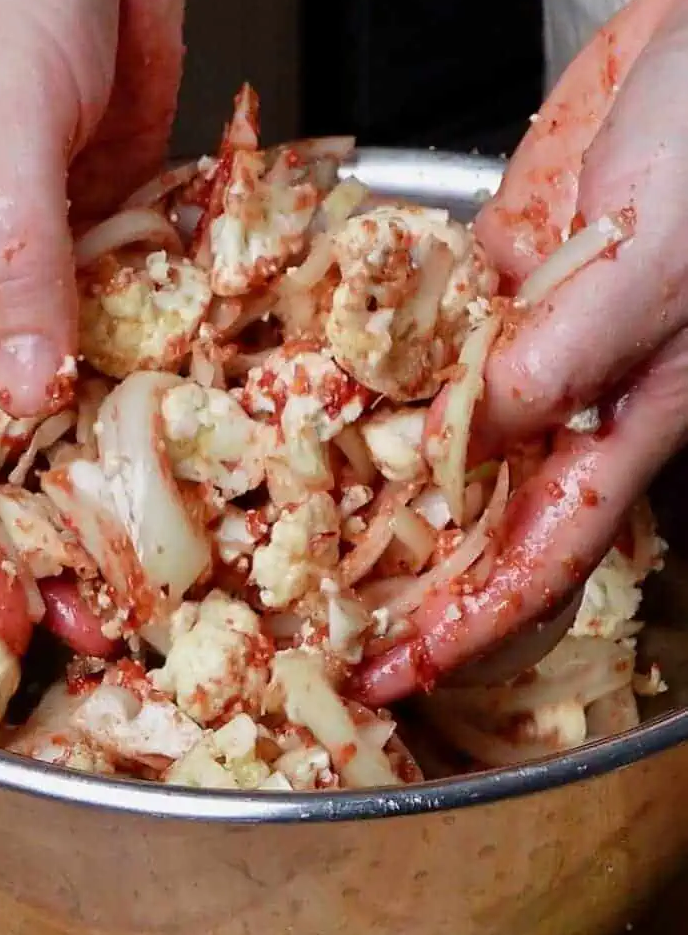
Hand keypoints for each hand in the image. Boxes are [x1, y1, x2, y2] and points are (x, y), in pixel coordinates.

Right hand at [0, 0, 197, 655]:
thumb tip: (26, 398)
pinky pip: (129, 348)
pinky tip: (191, 456)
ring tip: (152, 563)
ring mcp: (42, 285)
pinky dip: (152, 402)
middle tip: (87, 615)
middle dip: (30, 532)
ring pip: (61, 409)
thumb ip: (11, 267)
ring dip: (100, 486)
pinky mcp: (111, 264)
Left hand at [357, 0, 687, 704]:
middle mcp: (565, 388)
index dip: (469, 622)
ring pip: (430, 422)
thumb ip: (559, 356)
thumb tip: (458, 440)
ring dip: (364, 469)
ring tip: (284, 515)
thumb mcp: (653, 264)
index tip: (398, 671)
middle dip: (398, 568)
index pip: (540, 552)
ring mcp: (521, 327)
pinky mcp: (493, 264)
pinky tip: (307, 379)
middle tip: (311, 609)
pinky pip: (415, 325)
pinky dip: (363, 354)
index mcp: (624, 417)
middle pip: (471, 507)